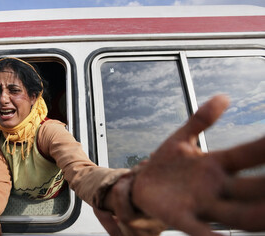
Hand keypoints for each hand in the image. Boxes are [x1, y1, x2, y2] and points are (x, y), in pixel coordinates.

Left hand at [132, 95, 264, 234]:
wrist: (141, 185)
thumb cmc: (166, 164)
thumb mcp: (181, 139)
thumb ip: (201, 119)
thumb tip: (224, 97)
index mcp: (216, 165)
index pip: (248, 155)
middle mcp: (215, 186)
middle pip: (251, 188)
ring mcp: (201, 203)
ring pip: (237, 213)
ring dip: (257, 216)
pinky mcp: (181, 217)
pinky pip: (199, 231)